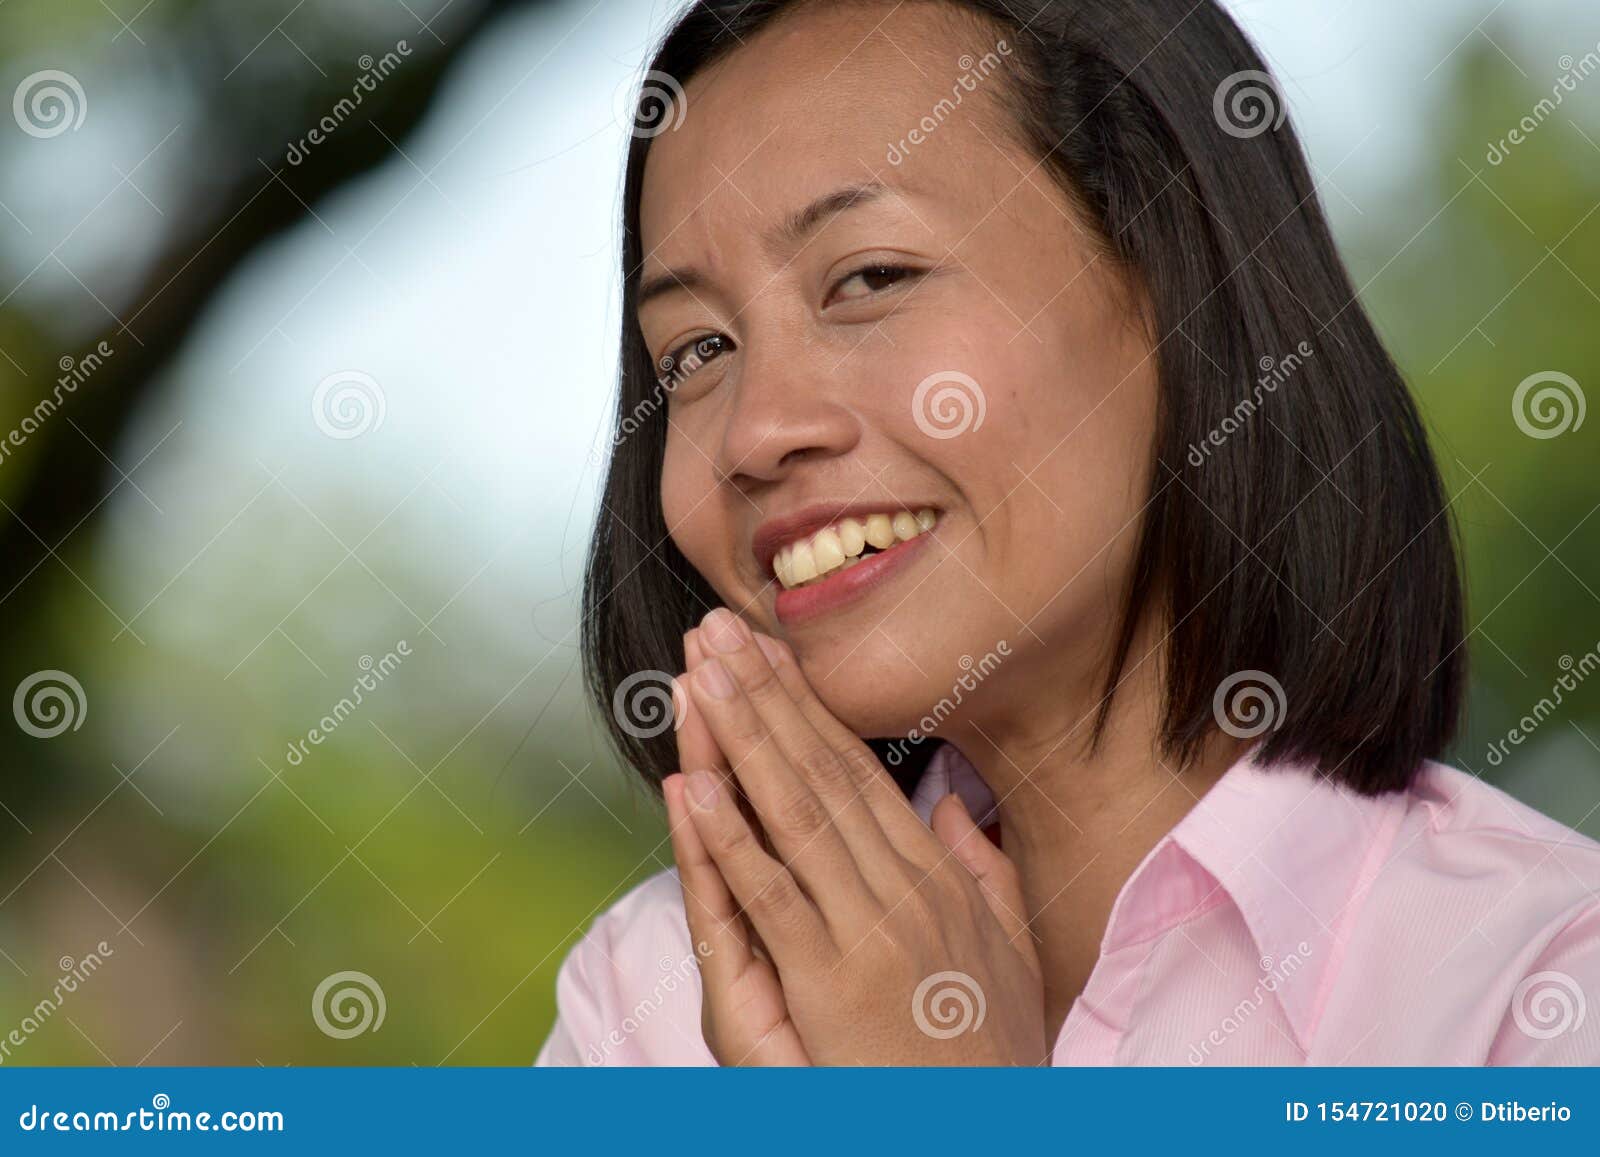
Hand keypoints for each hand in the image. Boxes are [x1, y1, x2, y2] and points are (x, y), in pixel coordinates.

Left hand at [664, 608, 1045, 1065]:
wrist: (988, 1132)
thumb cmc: (992, 1055)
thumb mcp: (1008, 951)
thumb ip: (983, 871)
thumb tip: (956, 807)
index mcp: (938, 876)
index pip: (857, 771)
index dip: (804, 706)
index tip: (766, 652)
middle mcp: (905, 887)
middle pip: (820, 771)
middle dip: (764, 694)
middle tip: (718, 629)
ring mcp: (869, 930)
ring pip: (793, 812)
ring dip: (740, 735)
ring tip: (701, 672)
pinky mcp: (832, 980)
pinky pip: (770, 892)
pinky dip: (728, 834)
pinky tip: (693, 782)